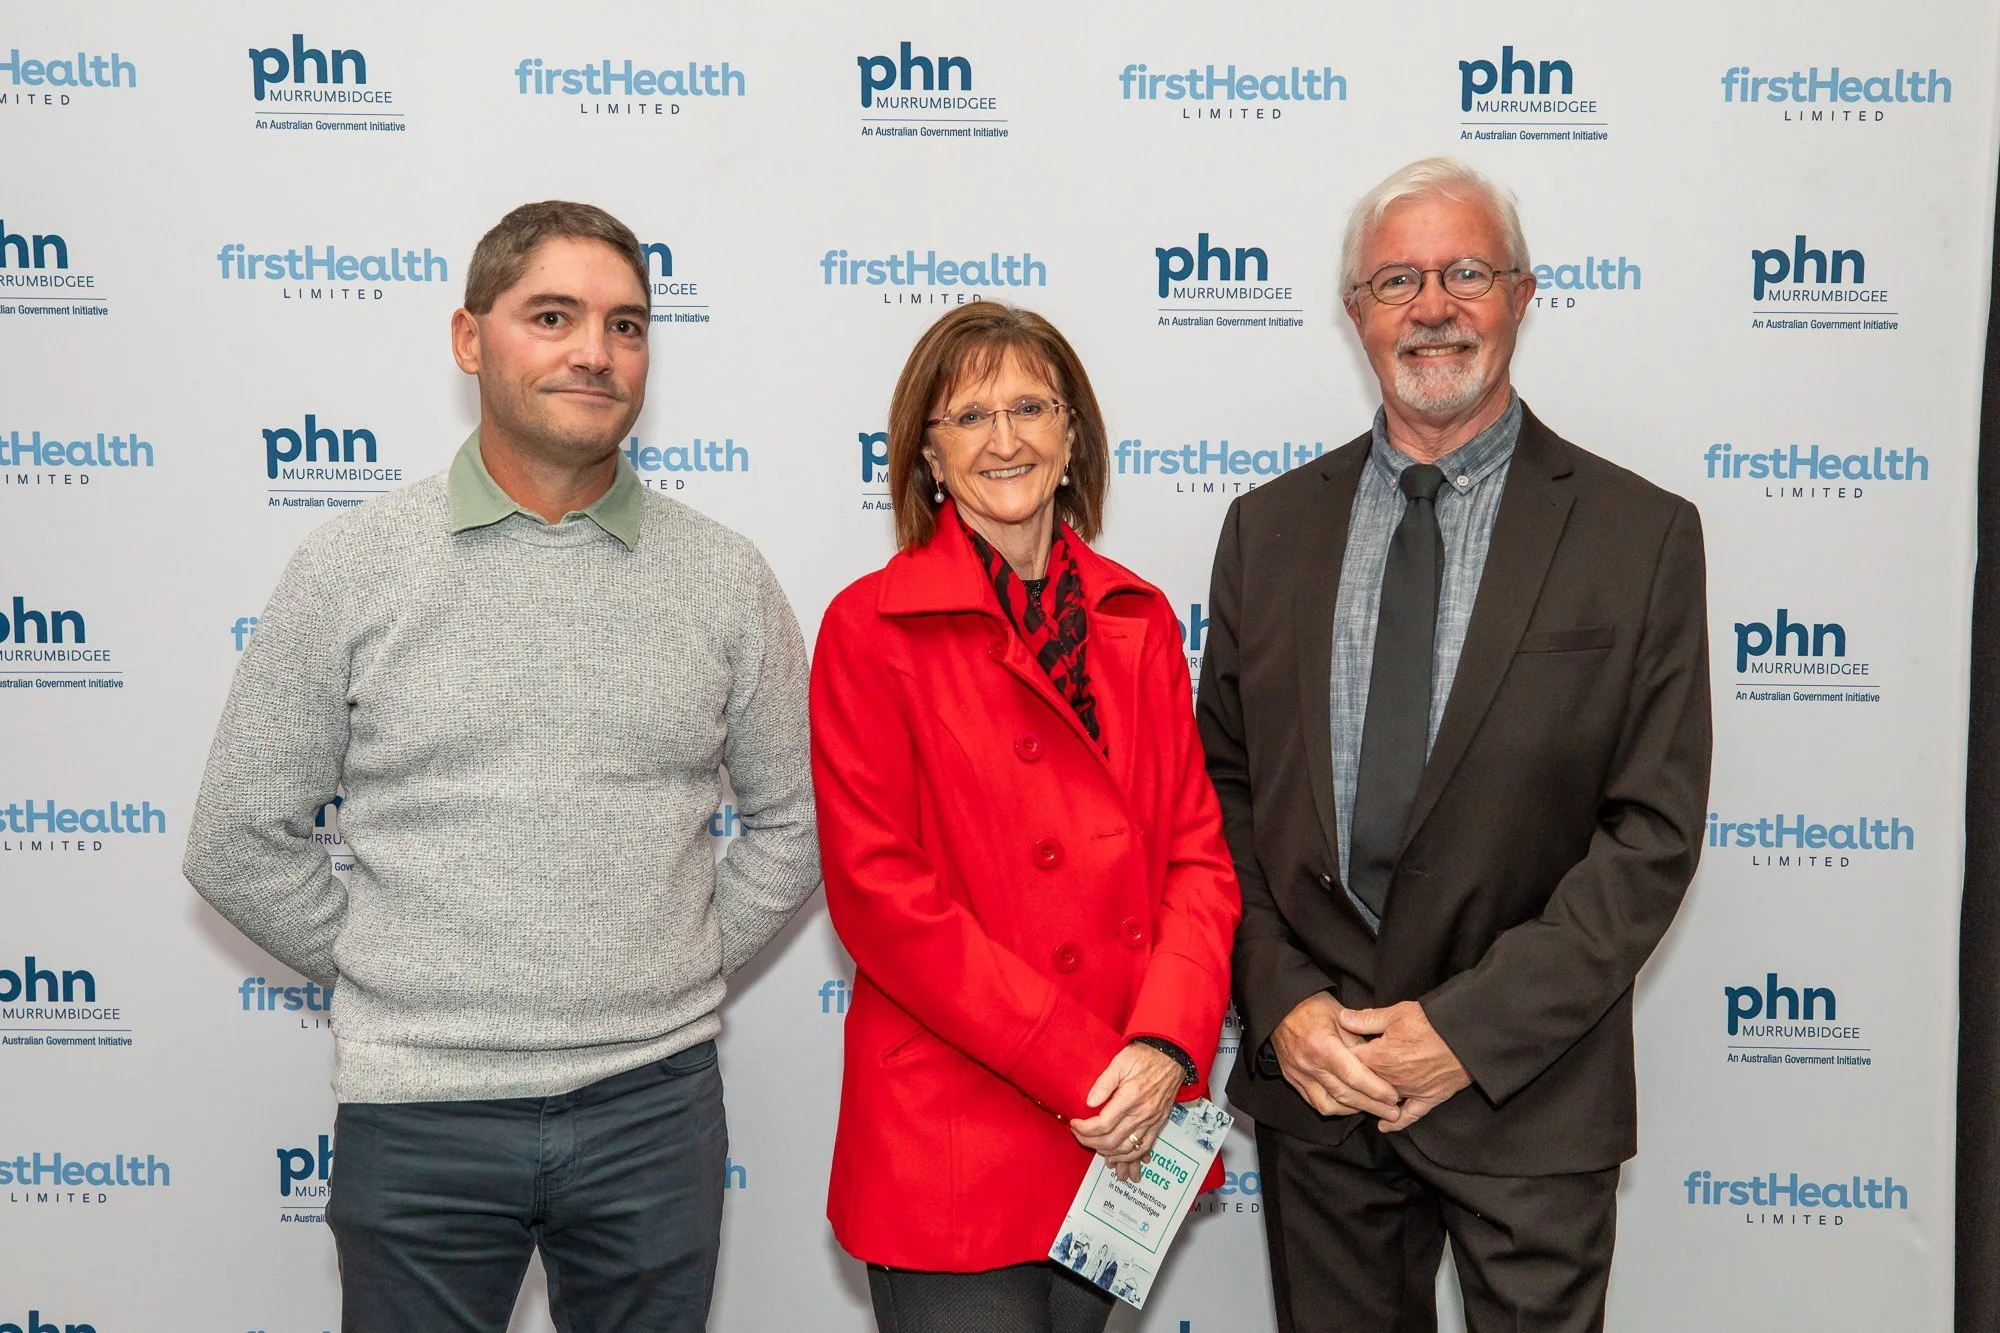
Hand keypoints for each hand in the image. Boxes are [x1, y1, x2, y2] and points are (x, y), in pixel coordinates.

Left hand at [1069, 1043, 1183, 1181]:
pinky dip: (1129, 1158)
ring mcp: (1152, 1121)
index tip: (1074, 1124)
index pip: (1103, 1124)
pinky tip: (1118, 1159)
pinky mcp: (1158, 1124)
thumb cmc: (1145, 1056)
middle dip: (1090, 1142)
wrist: (1172, 1057)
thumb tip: (1089, 1102)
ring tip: (1094, 1149)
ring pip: (1127, 1150)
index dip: (1084, 1129)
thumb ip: (1104, 1083)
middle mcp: (1142, 1114)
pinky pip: (1144, 1148)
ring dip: (1109, 1154)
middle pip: (1112, 1141)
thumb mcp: (1120, 1062)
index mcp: (1131, 1098)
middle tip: (1078, 1134)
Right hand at [1269, 992, 1400, 1119]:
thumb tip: (1380, 1064)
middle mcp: (1308, 1064)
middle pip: (1345, 1095)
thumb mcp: (1342, 1016)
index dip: (1376, 1090)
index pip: (1354, 1076)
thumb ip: (1360, 1042)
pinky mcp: (1292, 1079)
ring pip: (1329, 1105)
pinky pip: (1315, 1102)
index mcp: (1322, 1045)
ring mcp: (1298, 1074)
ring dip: (1354, 1110)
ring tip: (1373, 1109)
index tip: (1393, 1097)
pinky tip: (1350, 1105)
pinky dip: (1335, 1107)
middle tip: (1392, 1111)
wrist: (1281, 1007)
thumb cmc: (1312, 1007)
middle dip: (1372, 1106)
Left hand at [1339, 1001, 1470, 1131]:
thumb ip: (1366, 1019)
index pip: (1348, 1061)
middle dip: (1352, 1079)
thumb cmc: (1432, 1023)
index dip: (1339, 1056)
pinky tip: (1385, 1124)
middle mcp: (1391, 1079)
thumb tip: (1342, 1018)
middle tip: (1342, 1075)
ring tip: (1357, 1097)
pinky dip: (1396, 1122)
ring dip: (1370, 1099)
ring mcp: (1409, 1091)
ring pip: (1382, 1101)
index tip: (1333, 1053)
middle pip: (1362, 1084)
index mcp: (1379, 1057)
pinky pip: (1409, 1115)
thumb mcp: (1397, 1013)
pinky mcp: (1428, 1098)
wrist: (1467, 1038)